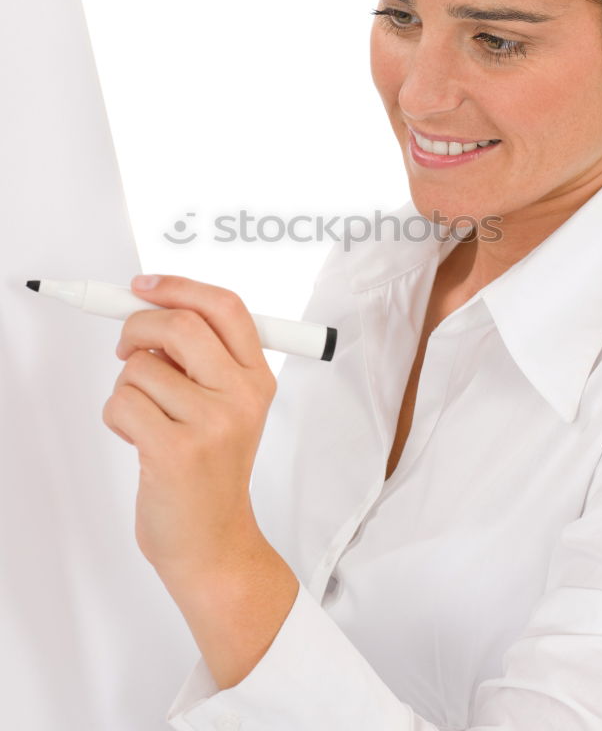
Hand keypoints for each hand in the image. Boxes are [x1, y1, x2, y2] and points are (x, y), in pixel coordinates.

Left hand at [102, 274, 276, 579]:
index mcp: (258, 380)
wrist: (214, 543)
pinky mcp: (176, 451)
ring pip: (140, 367)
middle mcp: (242, 397)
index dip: (180, 287)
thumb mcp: (229, 408)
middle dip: (137, 327)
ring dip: (127, 386)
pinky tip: (138, 439)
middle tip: (127, 346)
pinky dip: (116, 416)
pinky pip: (122, 402)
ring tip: (146, 417)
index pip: (226, 308)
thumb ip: (203, 359)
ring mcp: (212, 424)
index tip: (145, 286)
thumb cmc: (211, 471)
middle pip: (179, 325)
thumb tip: (153, 308)